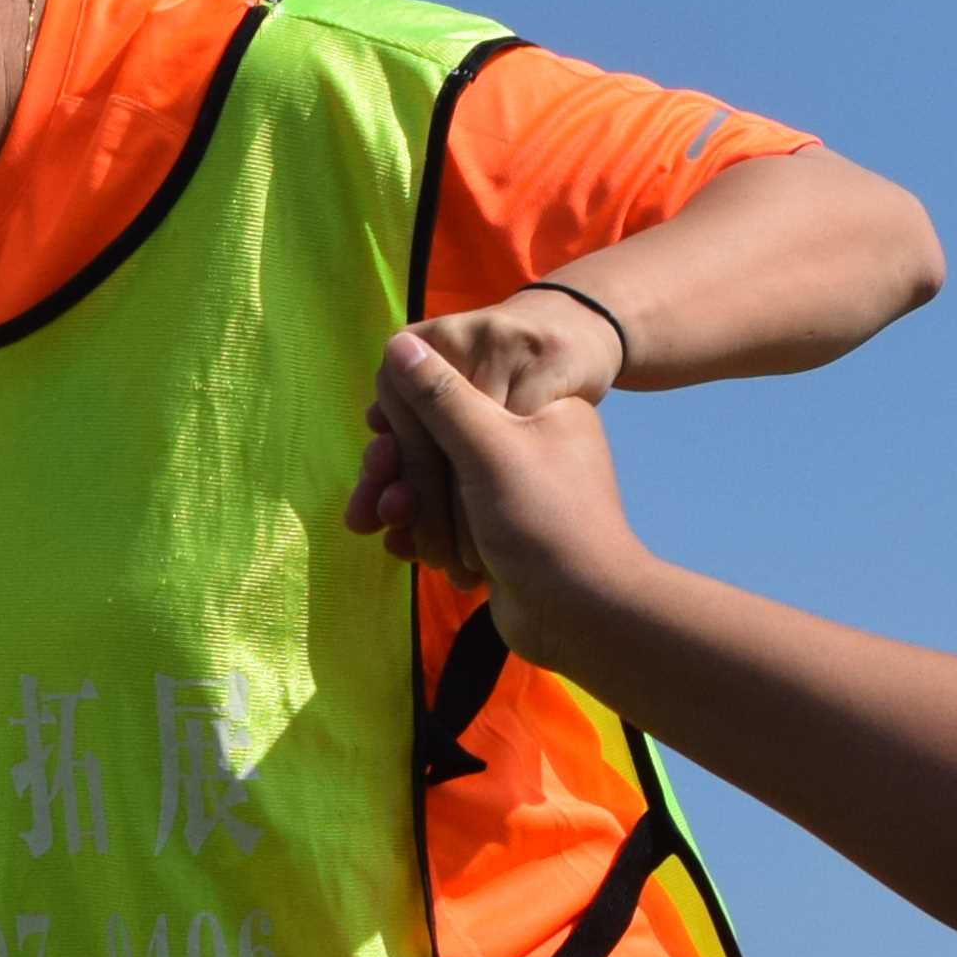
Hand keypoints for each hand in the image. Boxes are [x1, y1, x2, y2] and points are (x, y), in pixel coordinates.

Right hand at [355, 330, 653, 668]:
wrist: (583, 616)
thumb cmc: (543, 520)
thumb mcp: (490, 447)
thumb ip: (441, 396)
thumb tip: (399, 341)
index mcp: (538, 409)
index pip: (456, 395)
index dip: (409, 421)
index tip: (379, 441)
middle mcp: (528, 445)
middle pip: (443, 444)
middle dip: (401, 475)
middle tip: (374, 498)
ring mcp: (513, 495)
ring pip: (440, 488)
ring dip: (408, 508)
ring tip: (386, 529)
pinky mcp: (499, 537)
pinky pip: (448, 525)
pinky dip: (424, 536)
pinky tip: (403, 549)